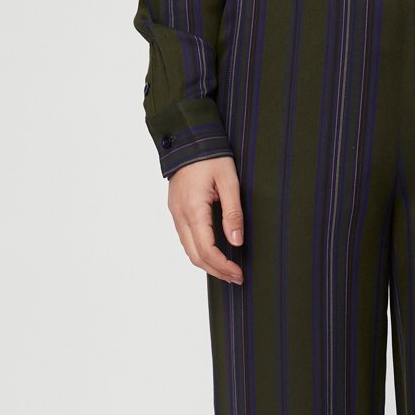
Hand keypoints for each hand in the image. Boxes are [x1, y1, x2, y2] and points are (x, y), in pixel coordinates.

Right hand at [167, 156, 243, 284]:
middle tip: (237, 278)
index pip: (206, 250)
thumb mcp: (229, 181)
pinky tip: (215, 254)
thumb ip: (233, 212)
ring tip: (228, 270)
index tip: (238, 273)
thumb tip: (236, 241)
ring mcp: (176, 214)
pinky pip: (187, 239)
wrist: (187, 137)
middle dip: (216, 271)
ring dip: (208, 264)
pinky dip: (200, 252)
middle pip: (195, 256)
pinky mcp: (177, 210)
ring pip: (189, 250)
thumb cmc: (210, 155)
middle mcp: (180, 215)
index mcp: (193, 209)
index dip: (223, 266)